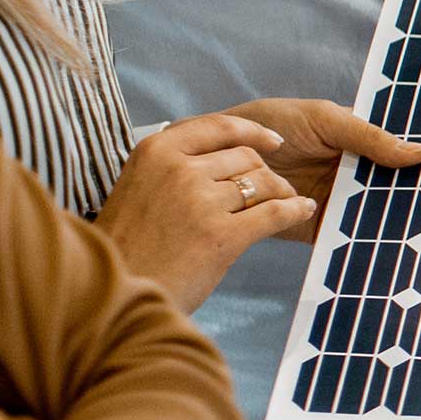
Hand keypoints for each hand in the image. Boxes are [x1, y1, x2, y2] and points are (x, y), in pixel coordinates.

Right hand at [96, 113, 314, 310]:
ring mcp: (200, 201)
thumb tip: (222, 157)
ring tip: (289, 201)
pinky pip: (274, 213)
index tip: (274, 140)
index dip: (252, 131)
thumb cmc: (128, 246)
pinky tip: (304, 210)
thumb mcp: (138, 188)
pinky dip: (294, 209)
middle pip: (244, 157)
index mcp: (155, 152)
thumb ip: (172, 167)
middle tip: (275, 188)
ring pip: (262, 183)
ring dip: (281, 192)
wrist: (117, 292)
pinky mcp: (221, 235)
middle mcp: (178, 169)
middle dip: (265, 171)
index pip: (217, 127)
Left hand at [222, 97, 420, 227]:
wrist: (217, 159)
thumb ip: (368, 137)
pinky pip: (349, 238)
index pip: (400, 154)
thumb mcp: (324, 120)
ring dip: (398, 222)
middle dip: (419, 197)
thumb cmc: (271, 124)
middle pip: (394, 188)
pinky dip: (367, 243)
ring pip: (376, 214)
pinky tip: (394, 249)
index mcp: (359, 143)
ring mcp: (338, 202)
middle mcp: (354, 174)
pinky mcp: (319, 229)